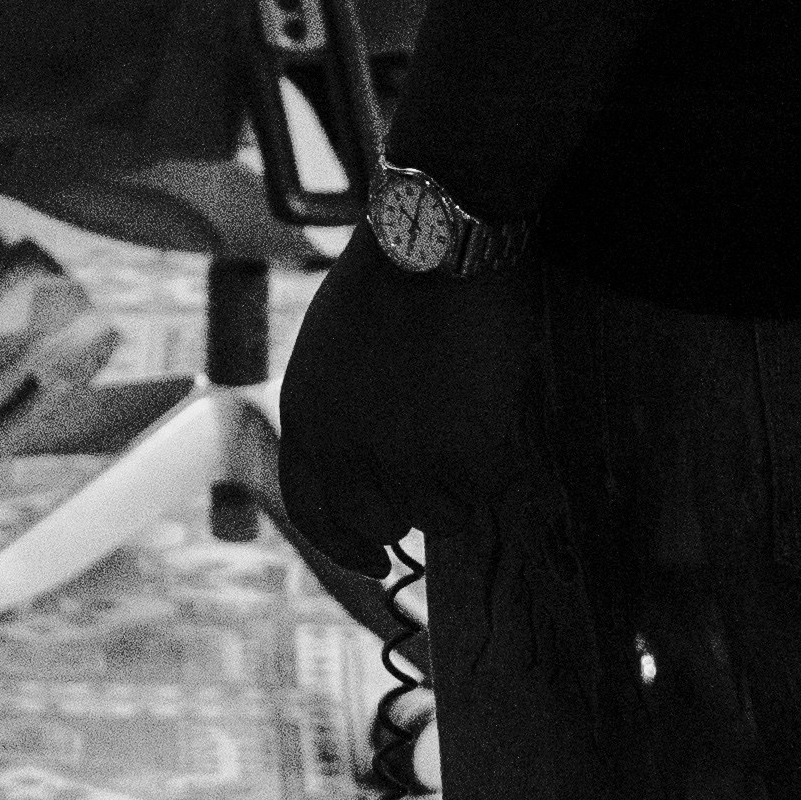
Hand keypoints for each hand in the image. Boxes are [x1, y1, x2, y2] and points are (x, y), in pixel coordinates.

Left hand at [276, 225, 537, 600]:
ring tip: (468, 417)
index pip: (314, 514)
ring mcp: (406, 465)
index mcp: (305, 424)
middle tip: (440, 477)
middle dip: (408, 507)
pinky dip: (496, 460)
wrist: (436, 240)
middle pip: (378, 524)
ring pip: (441, 514)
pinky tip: (492, 407)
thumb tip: (367, 466)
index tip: (376, 558)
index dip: (346, 545)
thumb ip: (338, 416)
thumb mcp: (329, 351)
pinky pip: (487, 489)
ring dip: (459, 479)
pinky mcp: (464, 459)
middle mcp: (346, 457)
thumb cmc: (388, 278)